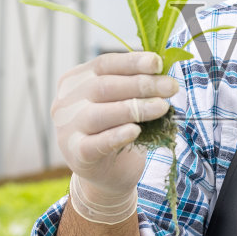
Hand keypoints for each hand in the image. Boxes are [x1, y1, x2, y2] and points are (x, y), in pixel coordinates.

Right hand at [51, 51, 177, 221]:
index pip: (104, 64)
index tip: (158, 63)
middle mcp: (66, 102)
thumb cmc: (118, 129)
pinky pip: (97, 143)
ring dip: (135, 108)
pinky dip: (117, 136)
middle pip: (104, 86)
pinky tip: (136, 130)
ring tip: (162, 107)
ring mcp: (67, 129)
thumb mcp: (124, 101)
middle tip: (171, 87)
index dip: (132, 62)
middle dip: (142, 85)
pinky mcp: (75, 154)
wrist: (108, 173)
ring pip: (100, 113)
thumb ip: (134, 85)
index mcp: (75, 80)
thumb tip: (161, 69)